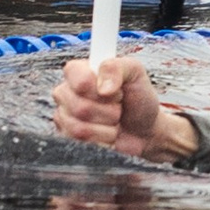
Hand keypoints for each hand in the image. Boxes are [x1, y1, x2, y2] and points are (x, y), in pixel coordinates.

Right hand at [51, 55, 195, 162]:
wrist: (143, 129)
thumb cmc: (137, 98)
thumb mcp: (135, 73)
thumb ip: (116, 68)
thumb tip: (102, 88)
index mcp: (79, 70)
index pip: (76, 78)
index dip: (97, 88)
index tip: (115, 90)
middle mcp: (67, 91)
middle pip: (80, 107)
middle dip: (109, 111)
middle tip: (118, 106)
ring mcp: (65, 114)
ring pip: (79, 128)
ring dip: (107, 127)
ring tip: (114, 120)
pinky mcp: (68, 135)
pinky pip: (80, 141)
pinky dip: (103, 139)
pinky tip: (108, 132)